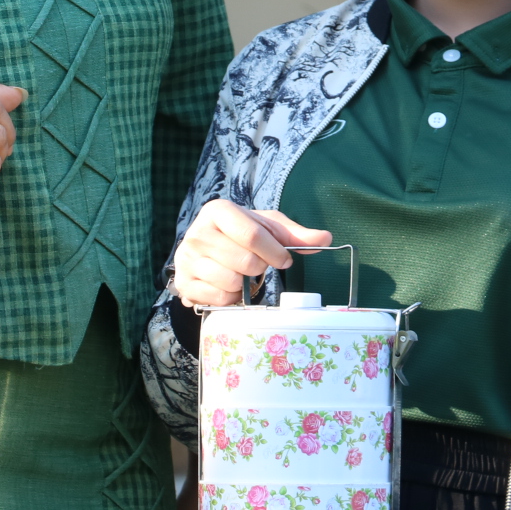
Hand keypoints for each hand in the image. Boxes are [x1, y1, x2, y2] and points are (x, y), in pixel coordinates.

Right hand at [171, 199, 330, 306]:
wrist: (206, 250)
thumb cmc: (240, 235)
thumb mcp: (266, 228)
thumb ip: (296, 233)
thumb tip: (326, 238)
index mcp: (218, 211)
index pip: (252, 235)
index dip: (274, 252)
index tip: (284, 259)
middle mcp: (198, 232)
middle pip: (244, 261)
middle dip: (260, 268)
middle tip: (258, 265)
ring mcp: (187, 259)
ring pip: (231, 282)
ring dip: (245, 284)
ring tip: (241, 274)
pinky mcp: (183, 283)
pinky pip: (219, 299)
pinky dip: (232, 297)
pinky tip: (229, 286)